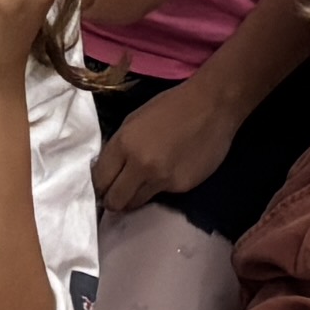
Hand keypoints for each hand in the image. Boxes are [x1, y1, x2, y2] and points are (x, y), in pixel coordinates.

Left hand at [99, 80, 243, 215]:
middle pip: (116, 201)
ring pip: (136, 203)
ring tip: (139, 186)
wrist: (211, 105)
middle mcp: (141, 165)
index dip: (98, 186)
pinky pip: (161, 195)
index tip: (102, 187)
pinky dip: (159, 188)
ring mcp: (162, 179)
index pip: (100, 179)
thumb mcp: (133, 120)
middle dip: (112, 201)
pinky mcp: (182, 187)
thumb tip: (109, 171)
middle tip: (116, 194)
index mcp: (124, 143)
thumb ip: (119, 147)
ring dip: (133, 198)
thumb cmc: (170, 106)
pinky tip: (168, 172)